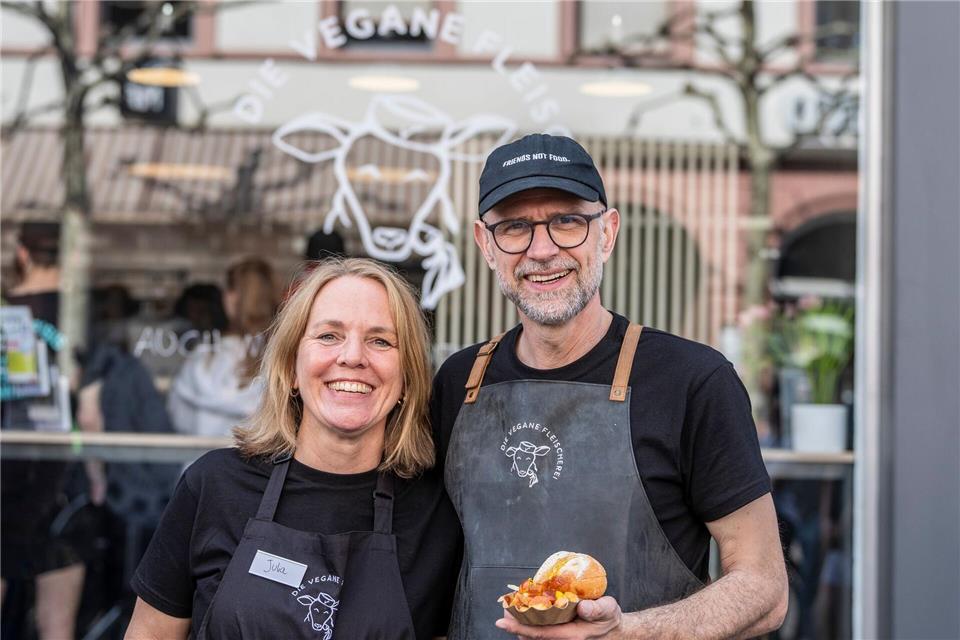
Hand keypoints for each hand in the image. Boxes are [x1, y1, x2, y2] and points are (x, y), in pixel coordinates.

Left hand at [495, 596, 621, 639]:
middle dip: (514, 622)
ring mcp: (559, 638)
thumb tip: (583, 606)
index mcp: (570, 635)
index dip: (519, 627)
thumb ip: (597, 608)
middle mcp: (561, 639)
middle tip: (504, 605)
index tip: (502, 621)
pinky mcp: (558, 633)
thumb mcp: (608, 610)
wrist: (614, 630)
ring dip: (520, 621)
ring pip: (533, 634)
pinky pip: (539, 630)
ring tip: (510, 605)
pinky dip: (529, 621)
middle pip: (530, 635)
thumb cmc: (609, 619)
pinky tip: (526, 608)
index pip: (539, 633)